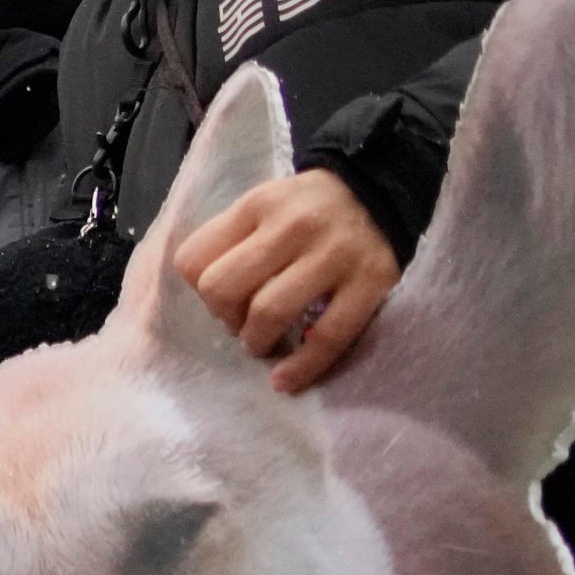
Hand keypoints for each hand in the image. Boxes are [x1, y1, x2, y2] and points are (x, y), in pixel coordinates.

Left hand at [171, 168, 399, 392]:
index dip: (198, 289)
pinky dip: (301, 367)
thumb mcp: (262, 207)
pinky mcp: (371, 283)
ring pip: (269, 312)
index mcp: (256, 206)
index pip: (193, 259)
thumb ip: (230, 240)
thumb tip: (207, 297)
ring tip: (262, 343)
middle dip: (223, 316)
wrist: (381, 193)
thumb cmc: (308, 210)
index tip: (221, 298)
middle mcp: (292, 226)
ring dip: (256, 341)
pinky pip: (328, 336)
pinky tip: (285, 381)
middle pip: (222, 288)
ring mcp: (334, 255)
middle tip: (239, 324)